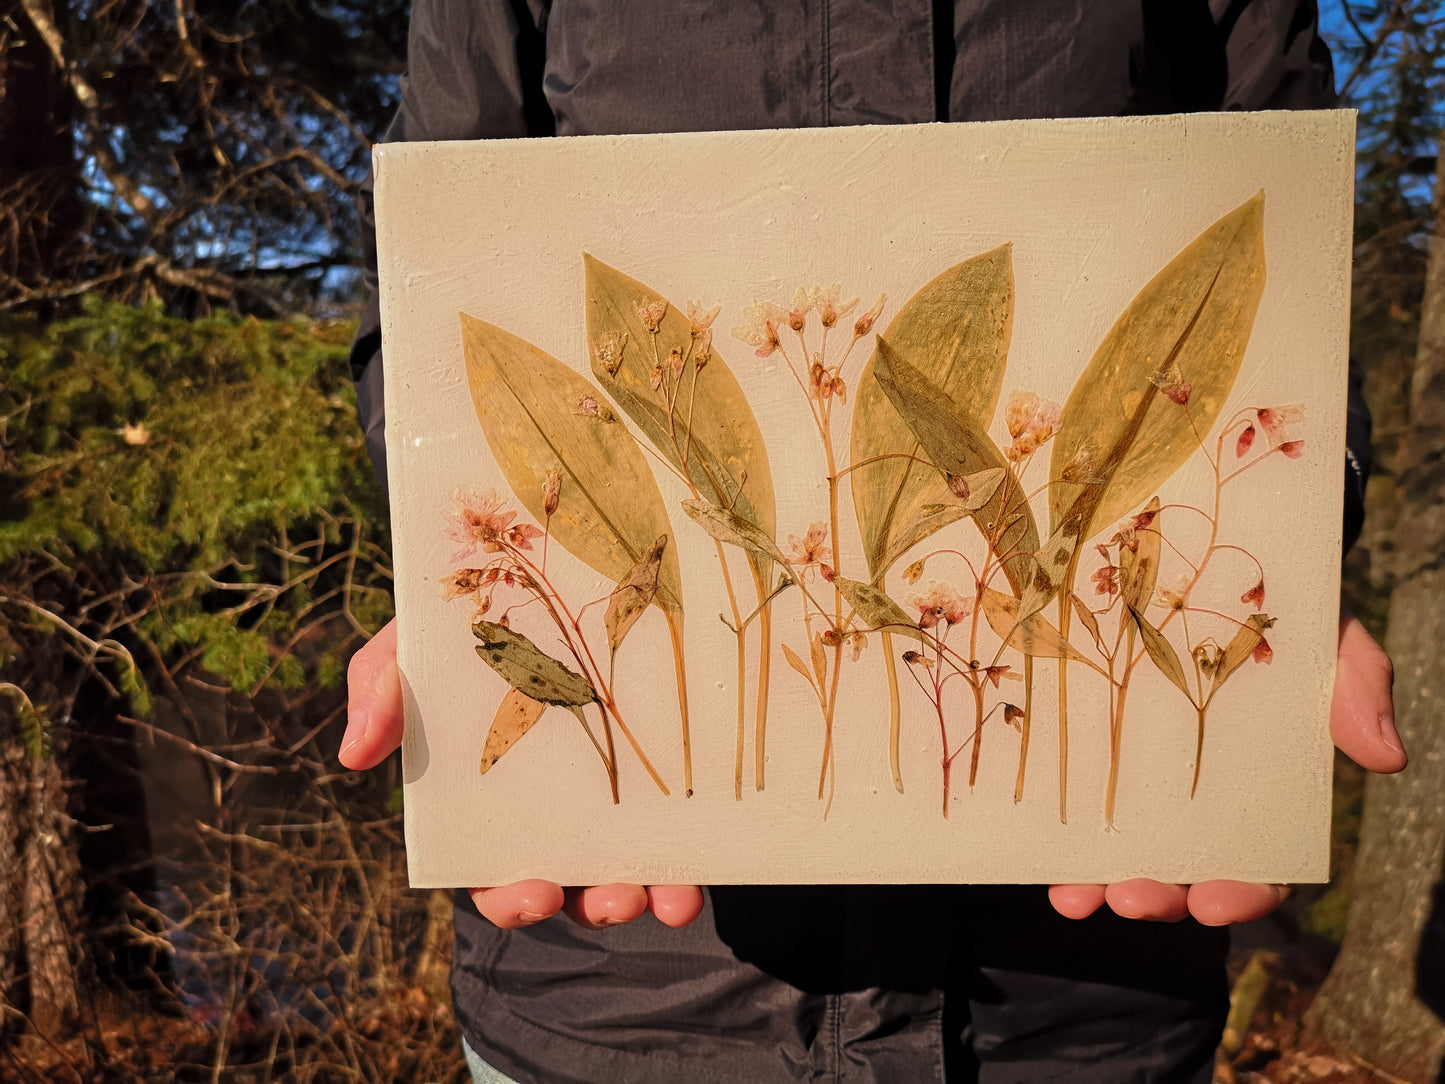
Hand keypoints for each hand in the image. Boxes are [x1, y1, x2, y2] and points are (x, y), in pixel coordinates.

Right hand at [341, 618, 704, 929]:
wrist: (536, 580)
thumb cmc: (461, 631)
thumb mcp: (412, 649)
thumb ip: (382, 689)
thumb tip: (353, 755)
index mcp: (492, 807)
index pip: (496, 873)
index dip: (512, 896)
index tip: (535, 893)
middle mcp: (555, 816)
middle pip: (572, 886)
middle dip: (591, 906)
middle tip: (612, 902)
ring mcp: (612, 801)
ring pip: (631, 869)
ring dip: (650, 894)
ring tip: (670, 898)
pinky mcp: (661, 779)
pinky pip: (683, 827)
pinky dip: (694, 855)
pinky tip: (707, 863)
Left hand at [1049, 608, 1405, 924]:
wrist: (1201, 552)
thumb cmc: (1278, 608)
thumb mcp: (1325, 633)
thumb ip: (1356, 684)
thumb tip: (1387, 758)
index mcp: (1259, 785)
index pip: (1258, 860)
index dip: (1242, 893)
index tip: (1215, 905)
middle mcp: (1195, 792)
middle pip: (1182, 869)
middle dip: (1159, 896)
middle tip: (1136, 899)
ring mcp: (1132, 771)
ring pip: (1118, 849)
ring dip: (1098, 883)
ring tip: (1078, 896)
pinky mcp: (1082, 742)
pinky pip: (1066, 798)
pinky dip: (1055, 836)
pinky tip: (1040, 859)